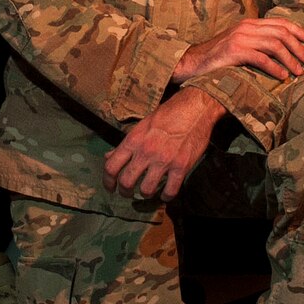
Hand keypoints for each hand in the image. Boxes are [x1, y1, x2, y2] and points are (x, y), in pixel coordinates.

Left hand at [103, 87, 226, 201]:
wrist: (195, 108)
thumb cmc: (168, 113)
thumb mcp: (142, 125)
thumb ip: (127, 143)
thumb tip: (110, 156)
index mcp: (134, 140)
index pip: (111, 166)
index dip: (107, 181)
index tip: (110, 187)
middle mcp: (146, 151)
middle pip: (126, 181)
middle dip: (124, 192)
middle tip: (127, 193)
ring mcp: (164, 160)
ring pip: (146, 190)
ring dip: (145, 194)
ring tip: (147, 192)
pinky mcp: (181, 166)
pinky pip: (171, 190)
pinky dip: (166, 196)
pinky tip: (165, 194)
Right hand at [173, 16, 303, 83]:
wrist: (192, 63)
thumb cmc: (218, 58)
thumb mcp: (239, 45)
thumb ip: (256, 43)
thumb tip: (280, 51)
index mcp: (249, 24)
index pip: (279, 22)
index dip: (298, 30)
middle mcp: (246, 27)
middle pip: (281, 32)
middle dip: (298, 46)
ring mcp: (240, 38)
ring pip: (274, 45)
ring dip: (290, 58)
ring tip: (298, 71)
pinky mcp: (234, 51)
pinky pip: (261, 58)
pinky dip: (275, 67)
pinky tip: (282, 76)